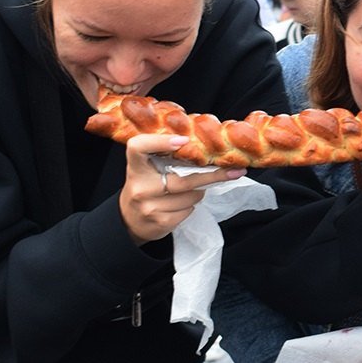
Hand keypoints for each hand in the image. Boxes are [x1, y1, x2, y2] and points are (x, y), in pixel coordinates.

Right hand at [119, 134, 244, 244]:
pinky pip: (188, 210)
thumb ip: (162, 156)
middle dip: (210, 176)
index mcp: (136, 167)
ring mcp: (149, 206)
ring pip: (191, 196)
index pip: (139, 147)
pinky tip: (182, 205)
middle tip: (232, 171)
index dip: (160, 141)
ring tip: (192, 191)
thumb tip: (199, 144)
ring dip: (198, 192)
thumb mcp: (145, 169)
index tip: (183, 141)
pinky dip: (191, 206)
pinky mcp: (159, 222)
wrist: (129, 221)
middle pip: (184, 178)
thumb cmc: (145, 188)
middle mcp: (140, 186)